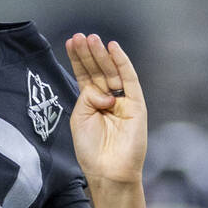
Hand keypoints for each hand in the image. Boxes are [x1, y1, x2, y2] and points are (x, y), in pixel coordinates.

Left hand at [64, 33, 146, 190]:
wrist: (108, 171)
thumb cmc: (91, 149)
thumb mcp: (80, 118)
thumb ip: (87, 98)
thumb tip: (104, 91)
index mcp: (91, 102)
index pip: (85, 74)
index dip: (78, 58)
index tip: (71, 41)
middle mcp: (107, 98)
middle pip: (97, 70)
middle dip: (88, 53)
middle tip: (80, 36)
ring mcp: (123, 101)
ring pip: (111, 72)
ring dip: (101, 54)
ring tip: (91, 38)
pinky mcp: (137, 106)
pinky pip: (130, 80)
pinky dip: (122, 63)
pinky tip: (113, 48)